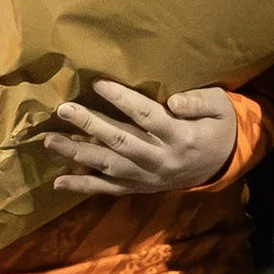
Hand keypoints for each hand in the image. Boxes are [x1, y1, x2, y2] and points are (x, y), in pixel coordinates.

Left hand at [53, 78, 239, 192]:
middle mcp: (160, 159)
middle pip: (121, 141)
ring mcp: (147, 177)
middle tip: (64, 109)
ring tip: (50, 140)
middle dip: (90, 124)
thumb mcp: (221, 107)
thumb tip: (173, 100)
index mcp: (180, 136)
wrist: (222, 163)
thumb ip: (199, 101)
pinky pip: (109, 189)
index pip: (147, 116)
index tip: (98, 83)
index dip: (122, 100)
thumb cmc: (218, 126)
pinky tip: (58, 182)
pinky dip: (83, 186)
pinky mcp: (139, 187)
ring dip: (78, 153)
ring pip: (108, 165)